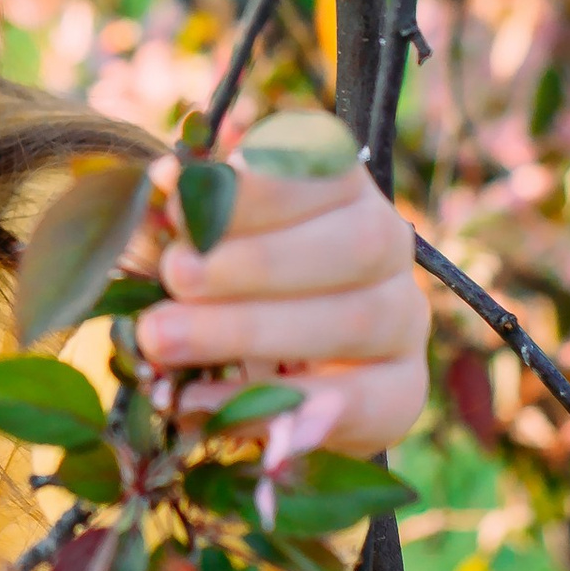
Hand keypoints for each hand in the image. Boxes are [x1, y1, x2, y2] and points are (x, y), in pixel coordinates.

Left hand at [132, 155, 427, 457]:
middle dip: (256, 261)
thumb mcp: (201, 239)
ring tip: (165, 339)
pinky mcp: (403, 390)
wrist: (277, 373)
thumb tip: (168, 179)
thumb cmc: (226, 281)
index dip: (259, 184)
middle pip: (354, 243)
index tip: (184, 201)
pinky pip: (356, 401)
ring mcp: (404, 318)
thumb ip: (191, 214)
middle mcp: (386, 244)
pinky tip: (203, 401)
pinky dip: (277, 404)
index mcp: (342, 187)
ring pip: (356, 319)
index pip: (327, 165)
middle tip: (175, 275)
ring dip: (253, 330)